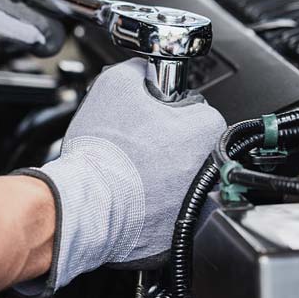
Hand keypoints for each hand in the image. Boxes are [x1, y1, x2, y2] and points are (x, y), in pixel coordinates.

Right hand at [19, 58, 225, 291]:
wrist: (87, 203)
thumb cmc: (103, 150)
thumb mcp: (115, 83)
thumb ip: (137, 69)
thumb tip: (143, 69)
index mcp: (205, 129)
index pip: (195, 108)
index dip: (167, 107)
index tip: (150, 114)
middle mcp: (211, 168)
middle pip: (190, 143)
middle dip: (166, 139)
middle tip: (136, 140)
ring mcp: (197, 202)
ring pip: (180, 175)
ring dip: (161, 170)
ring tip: (131, 167)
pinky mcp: (179, 228)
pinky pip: (169, 205)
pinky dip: (154, 200)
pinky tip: (132, 191)